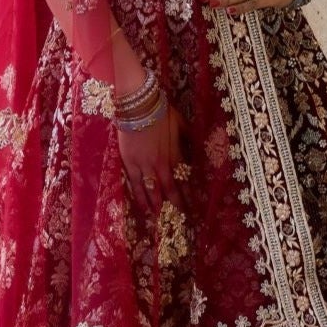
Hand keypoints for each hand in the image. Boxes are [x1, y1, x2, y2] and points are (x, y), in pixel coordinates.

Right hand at [117, 99, 189, 216]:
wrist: (139, 106)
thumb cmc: (161, 111)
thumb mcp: (180, 123)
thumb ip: (187, 136)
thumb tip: (196, 145)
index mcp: (176, 154)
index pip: (185, 180)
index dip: (189, 194)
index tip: (194, 206)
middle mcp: (163, 164)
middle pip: (171, 190)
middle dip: (176, 205)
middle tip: (180, 219)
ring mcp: (146, 166)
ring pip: (154, 191)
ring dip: (158, 206)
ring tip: (161, 219)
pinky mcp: (131, 164)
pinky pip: (136, 186)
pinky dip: (141, 198)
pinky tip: (144, 210)